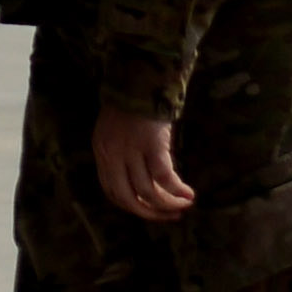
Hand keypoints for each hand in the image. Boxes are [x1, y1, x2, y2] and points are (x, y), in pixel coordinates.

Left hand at [92, 101, 195, 223]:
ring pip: (148, 192)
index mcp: (102, 152)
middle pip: (128, 198)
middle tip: (170, 216)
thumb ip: (121, 153)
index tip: (150, 210)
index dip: (132, 206)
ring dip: (168, 204)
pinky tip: (188, 194)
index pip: (112, 192)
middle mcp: (113, 155)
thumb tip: (142, 180)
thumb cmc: (132, 100)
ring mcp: (131, 151)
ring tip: (184, 205)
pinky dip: (176, 190)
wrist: (141, 75)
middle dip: (150, 213)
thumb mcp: (115, 129)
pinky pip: (164, 177)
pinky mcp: (152, 145)